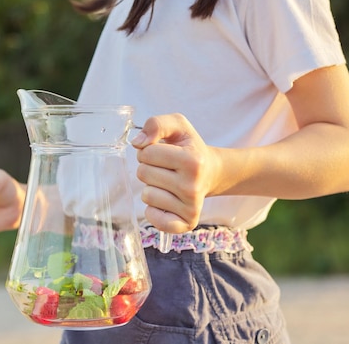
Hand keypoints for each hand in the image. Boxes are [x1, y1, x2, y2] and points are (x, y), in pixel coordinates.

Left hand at [131, 113, 219, 233]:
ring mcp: (191, 207)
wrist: (211, 171)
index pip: (146, 153)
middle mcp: (192, 186)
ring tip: (168, 183)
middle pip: (143, 174)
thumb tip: (138, 142)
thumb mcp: (178, 126)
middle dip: (149, 168)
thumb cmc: (189, 148)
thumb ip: (156, 124)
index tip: (163, 153)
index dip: (149, 150)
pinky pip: (154, 219)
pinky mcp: (187, 223)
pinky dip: (153, 210)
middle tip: (166, 168)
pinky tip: (166, 201)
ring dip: (152, 187)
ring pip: (146, 195)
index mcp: (192, 160)